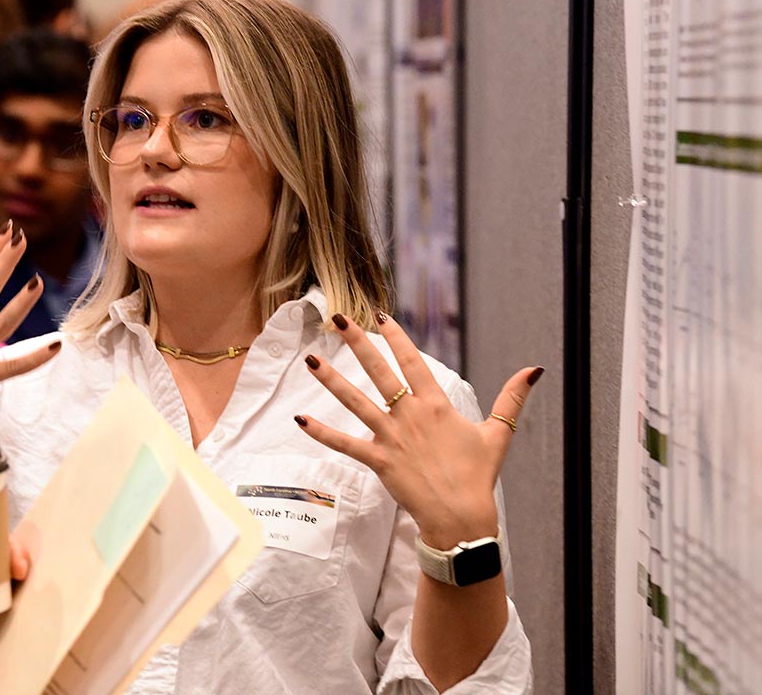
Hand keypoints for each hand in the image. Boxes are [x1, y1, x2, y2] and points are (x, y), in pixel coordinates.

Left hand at [295, 313, 542, 548]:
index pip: (413, 361)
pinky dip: (322, 433)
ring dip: (331, 380)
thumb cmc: (478, 476)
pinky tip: (300, 419)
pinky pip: (345, 444)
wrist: (462, 517)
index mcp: (436, 405)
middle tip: (338, 318)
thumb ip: (511, 399)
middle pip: (380, 371)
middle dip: (359, 343)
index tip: (381, 315)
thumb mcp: (497, 434)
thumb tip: (534, 370)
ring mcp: (392, 437)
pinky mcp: (379, 460)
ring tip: (310, 359)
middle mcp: (411, 415)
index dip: (397, 337)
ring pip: (356, 401)